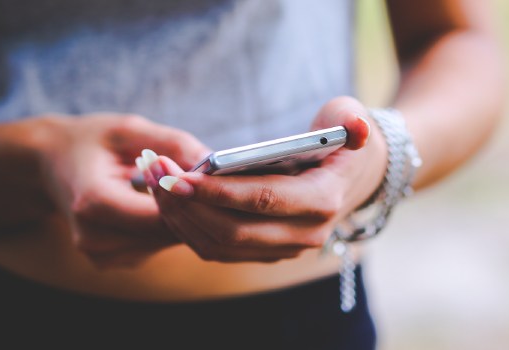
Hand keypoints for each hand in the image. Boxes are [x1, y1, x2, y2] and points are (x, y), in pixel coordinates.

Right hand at [33, 114, 209, 267]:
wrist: (49, 164)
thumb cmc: (90, 141)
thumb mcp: (129, 129)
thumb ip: (172, 144)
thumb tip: (215, 162)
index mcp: (94, 202)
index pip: (160, 214)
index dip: (191, 198)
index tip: (214, 180)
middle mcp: (93, 237)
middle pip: (165, 232)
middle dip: (193, 208)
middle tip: (213, 183)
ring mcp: (100, 255)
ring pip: (165, 242)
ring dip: (183, 218)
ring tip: (186, 188)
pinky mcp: (109, 261)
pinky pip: (155, 245)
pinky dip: (167, 225)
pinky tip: (166, 203)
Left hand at [147, 96, 385, 262]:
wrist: (352, 176)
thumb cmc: (341, 140)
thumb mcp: (350, 117)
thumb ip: (351, 119)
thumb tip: (355, 126)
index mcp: (323, 201)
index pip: (263, 201)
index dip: (217, 192)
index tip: (177, 177)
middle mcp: (305, 235)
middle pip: (233, 231)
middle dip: (187, 205)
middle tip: (154, 174)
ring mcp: (283, 249)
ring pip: (219, 246)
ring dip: (180, 218)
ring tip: (152, 182)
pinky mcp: (264, 253)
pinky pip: (217, 249)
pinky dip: (188, 227)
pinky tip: (167, 199)